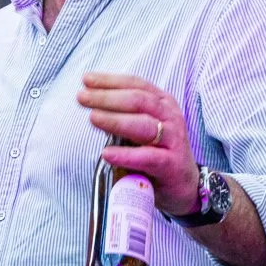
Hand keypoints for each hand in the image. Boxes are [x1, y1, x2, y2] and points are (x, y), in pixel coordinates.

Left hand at [76, 73, 198, 216]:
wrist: (182, 185)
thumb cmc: (156, 152)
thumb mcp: (141, 128)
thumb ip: (121, 115)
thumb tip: (90, 101)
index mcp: (162, 103)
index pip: (136, 85)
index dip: (110, 81)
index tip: (86, 80)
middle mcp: (170, 117)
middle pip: (138, 101)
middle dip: (107, 97)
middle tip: (82, 98)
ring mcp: (173, 140)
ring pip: (143, 125)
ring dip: (115, 120)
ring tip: (93, 118)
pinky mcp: (171, 164)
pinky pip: (147, 157)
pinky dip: (125, 155)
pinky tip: (106, 153)